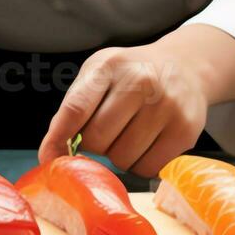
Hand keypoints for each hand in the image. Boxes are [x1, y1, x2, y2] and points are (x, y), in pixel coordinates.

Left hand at [39, 24, 234, 176]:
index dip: (58, 139)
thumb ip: (74, 107)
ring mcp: (166, 106)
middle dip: (94, 146)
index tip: (49, 159)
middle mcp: (140, 82)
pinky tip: (146, 145)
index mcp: (110, 65)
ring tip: (128, 136)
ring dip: (118, 157)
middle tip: (105, 136)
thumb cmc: (131, 75)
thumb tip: (51, 153)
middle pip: (97, 140)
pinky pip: (148, 168)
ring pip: (122, 159)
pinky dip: (140, 164)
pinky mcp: (185, 130)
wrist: (186, 67)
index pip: (75, 108)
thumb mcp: (99, 73)